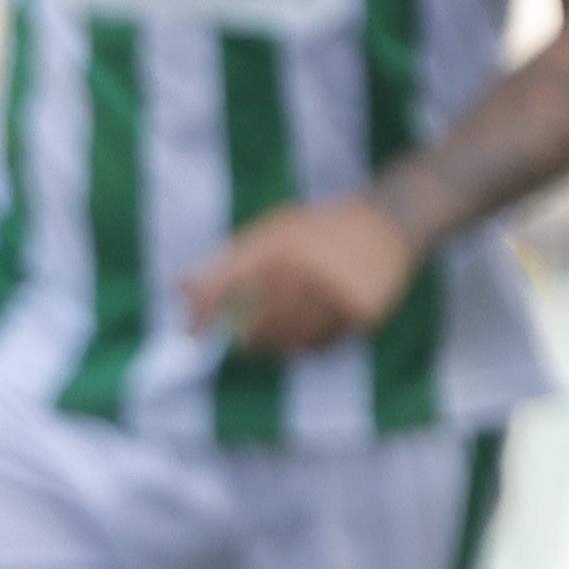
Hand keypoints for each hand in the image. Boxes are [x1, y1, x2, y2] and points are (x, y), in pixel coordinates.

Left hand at [178, 195, 416, 360]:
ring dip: (275, 345)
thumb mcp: (271, 233)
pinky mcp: (361, 313)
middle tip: (239, 342)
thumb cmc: (317, 231)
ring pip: (291, 340)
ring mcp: (336, 294)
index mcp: (278, 248)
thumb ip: (226, 262)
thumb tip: (179, 287)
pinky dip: (307, 345)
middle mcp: (306, 271)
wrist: (388, 223)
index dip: (204, 314)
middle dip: (243, 338)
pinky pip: (323, 344)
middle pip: (259, 324)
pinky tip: (306, 333)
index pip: (227, 287)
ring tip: (270, 339)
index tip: (189, 334)